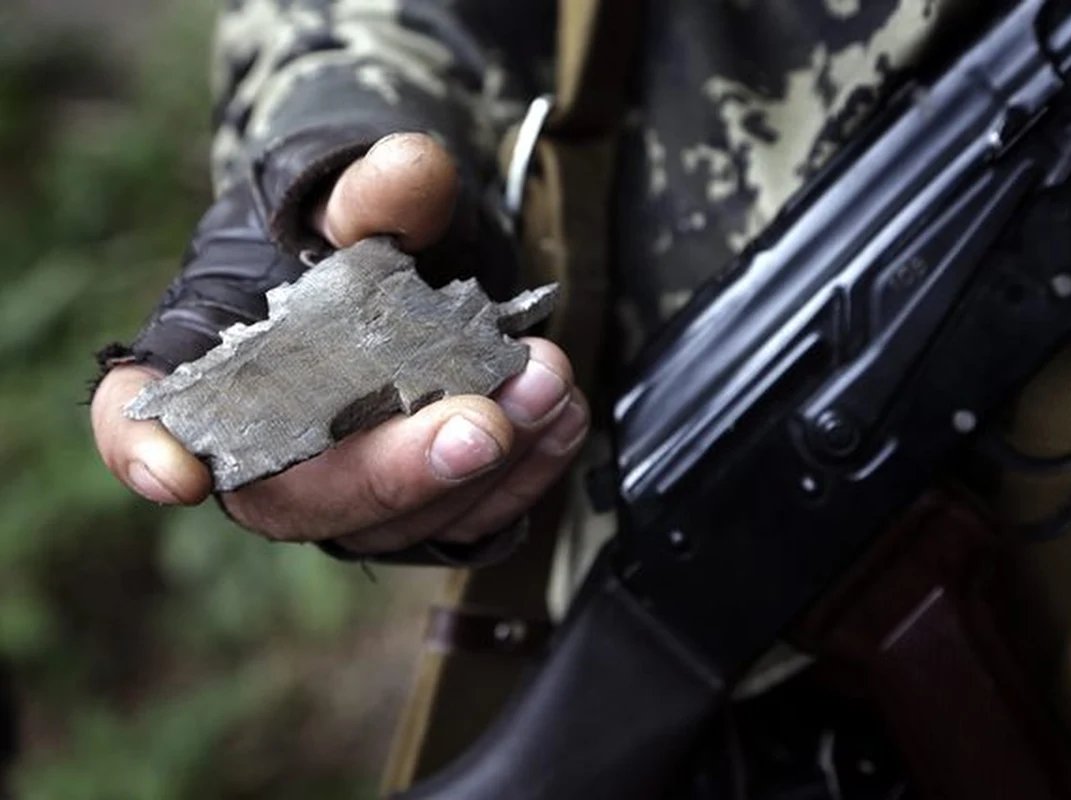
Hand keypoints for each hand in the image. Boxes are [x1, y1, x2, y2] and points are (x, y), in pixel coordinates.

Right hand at [91, 133, 588, 554]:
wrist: (405, 277)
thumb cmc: (350, 242)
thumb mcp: (359, 199)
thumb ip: (378, 190)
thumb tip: (413, 169)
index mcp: (207, 370)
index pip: (137, 417)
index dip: (141, 447)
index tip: (176, 470)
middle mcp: (264, 452)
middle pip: (302, 499)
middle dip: (398, 470)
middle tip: (482, 424)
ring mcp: (344, 494)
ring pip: (397, 524)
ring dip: (486, 473)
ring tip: (547, 392)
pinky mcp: (417, 511)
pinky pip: (465, 524)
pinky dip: (524, 478)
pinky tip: (563, 419)